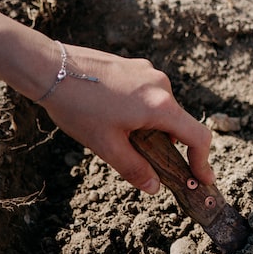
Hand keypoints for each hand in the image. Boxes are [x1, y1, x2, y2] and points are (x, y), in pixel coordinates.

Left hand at [36, 44, 213, 193]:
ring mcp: (149, 72)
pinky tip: (111, 113)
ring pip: (161, 107)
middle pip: (178, 122)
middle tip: (146, 161)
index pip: (198, 136)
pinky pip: (148, 93)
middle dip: (167, 144)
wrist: (49, 68)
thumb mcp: (106, 145)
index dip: (203, 161)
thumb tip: (154, 188)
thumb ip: (134, 168)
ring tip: (117, 133)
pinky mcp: (135, 66)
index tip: (202, 178)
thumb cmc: (77, 107)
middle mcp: (161, 85)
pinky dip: (141, 109)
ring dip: (151, 126)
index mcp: (160, 106)